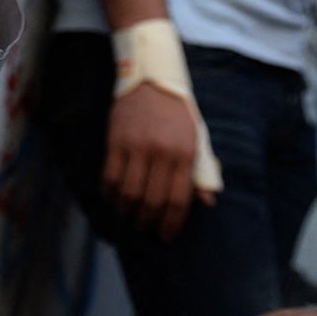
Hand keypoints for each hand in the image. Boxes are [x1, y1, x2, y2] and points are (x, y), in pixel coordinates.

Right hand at [103, 83, 213, 240]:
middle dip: (147, 221)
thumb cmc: (177, 113)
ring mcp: (136, 146)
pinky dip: (109, 194)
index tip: (165, 235)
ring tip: (127, 218)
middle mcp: (161, 152)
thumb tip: (207, 203)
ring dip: (126, 212)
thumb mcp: (196, 139)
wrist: (150, 80)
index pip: (178, 198)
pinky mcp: (116, 142)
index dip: (171, 223)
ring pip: (128, 192)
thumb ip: (201, 171)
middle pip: (151, 200)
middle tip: (144, 229)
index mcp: (185, 153)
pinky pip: (110, 177)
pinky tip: (113, 200)